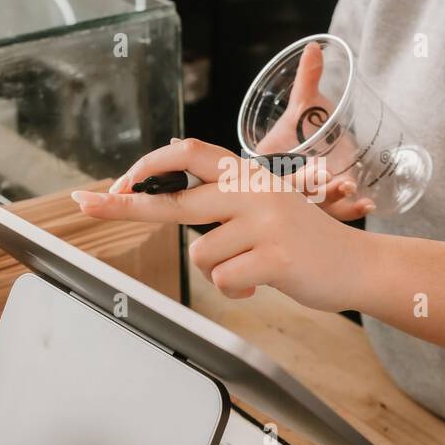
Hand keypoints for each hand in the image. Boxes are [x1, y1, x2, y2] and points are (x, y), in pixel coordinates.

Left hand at [73, 138, 367, 310]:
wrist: (358, 265)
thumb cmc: (306, 243)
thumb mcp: (267, 208)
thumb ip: (227, 203)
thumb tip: (174, 206)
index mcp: (249, 175)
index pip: (189, 154)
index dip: (150, 166)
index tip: (118, 181)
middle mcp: (253, 190)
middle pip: (175, 202)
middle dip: (125, 205)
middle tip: (85, 203)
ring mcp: (265, 221)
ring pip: (201, 256)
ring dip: (220, 272)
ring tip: (253, 269)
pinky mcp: (274, 256)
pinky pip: (225, 279)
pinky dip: (237, 289)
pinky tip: (263, 282)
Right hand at [250, 41, 371, 221]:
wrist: (308, 148)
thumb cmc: (297, 128)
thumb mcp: (300, 106)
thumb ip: (307, 81)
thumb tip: (315, 47)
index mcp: (269, 167)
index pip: (278, 177)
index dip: (297, 178)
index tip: (320, 168)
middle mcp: (285, 190)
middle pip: (298, 198)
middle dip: (319, 191)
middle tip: (340, 181)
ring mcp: (305, 203)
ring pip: (319, 210)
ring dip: (338, 205)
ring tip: (357, 193)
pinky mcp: (325, 208)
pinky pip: (335, 214)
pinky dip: (351, 211)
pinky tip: (367, 205)